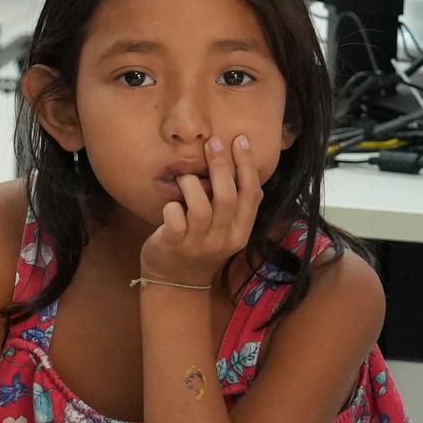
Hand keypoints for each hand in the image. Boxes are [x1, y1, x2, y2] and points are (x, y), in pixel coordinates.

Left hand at [137, 133, 260, 289]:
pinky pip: (176, 219)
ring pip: (201, 208)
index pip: (251, 195)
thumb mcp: (226, 230)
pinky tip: (171, 204)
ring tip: (186, 177)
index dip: (247, 165)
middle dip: (222, 165)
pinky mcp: (174, 245)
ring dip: (192, 185)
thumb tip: (242, 165)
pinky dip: (173, 206)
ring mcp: (198, 244)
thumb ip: (234, 206)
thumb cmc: (200, 246)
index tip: (240, 140)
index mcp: (240, 232)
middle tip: (214, 142)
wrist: (176, 282)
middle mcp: (223, 239)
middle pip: (227, 197)